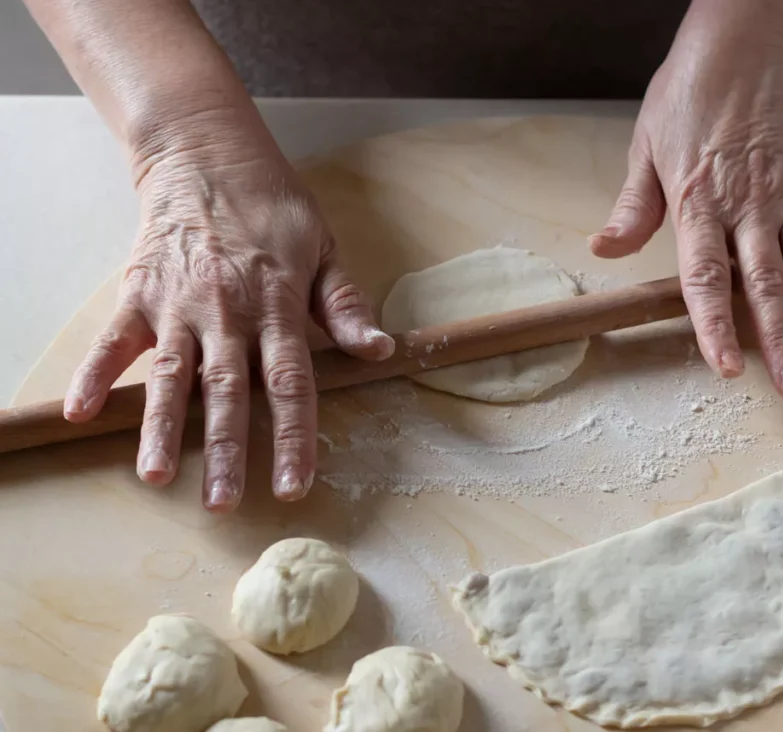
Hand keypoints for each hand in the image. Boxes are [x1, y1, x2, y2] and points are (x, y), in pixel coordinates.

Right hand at [63, 117, 393, 510]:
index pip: (290, 383)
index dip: (293, 436)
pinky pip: (112, 340)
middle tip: (221, 504)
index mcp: (278, 305)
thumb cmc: (273, 204)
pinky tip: (80, 413)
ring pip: (169, 375)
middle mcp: (228, 311)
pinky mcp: (138, 292)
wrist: (207, 153)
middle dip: (225, 450)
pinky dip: (93, 374)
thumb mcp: (325, 248)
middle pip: (227, 391)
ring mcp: (178, 303)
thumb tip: (380, 349)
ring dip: (159, 428)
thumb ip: (346, 305)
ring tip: (156, 476)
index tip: (292, 483)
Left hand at [590, 6, 782, 398]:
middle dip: (778, 340)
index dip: (715, 325)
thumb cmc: (691, 93)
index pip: (706, 278)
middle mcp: (750, 208)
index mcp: (700, 205)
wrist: (745, 40)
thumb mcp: (646, 147)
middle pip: (764, 285)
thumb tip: (602, 249)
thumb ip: (633, 207)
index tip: (725, 365)